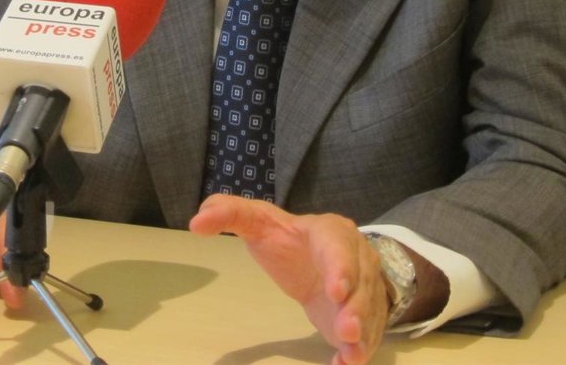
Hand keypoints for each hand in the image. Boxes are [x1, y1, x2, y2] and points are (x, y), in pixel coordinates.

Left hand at [190, 195, 387, 364]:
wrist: (316, 257)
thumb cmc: (286, 239)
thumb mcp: (257, 221)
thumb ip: (229, 214)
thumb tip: (196, 222)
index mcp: (330, 231)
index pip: (337, 246)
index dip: (340, 267)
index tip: (335, 291)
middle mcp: (356, 257)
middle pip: (361, 282)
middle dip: (356, 307)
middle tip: (346, 331)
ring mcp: (364, 287)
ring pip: (369, 311)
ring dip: (363, 334)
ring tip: (352, 356)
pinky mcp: (364, 315)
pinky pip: (369, 332)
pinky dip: (360, 350)